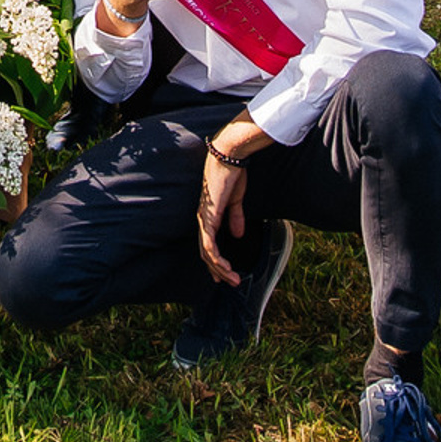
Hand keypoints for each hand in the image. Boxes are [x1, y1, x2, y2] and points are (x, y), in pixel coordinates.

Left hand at [196, 143, 251, 281]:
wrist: (229, 158)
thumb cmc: (231, 174)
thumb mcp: (236, 201)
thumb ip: (235, 217)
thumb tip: (237, 235)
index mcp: (209, 215)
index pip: (208, 244)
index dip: (215, 261)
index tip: (224, 275)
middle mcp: (203, 219)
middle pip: (206, 253)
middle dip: (219, 271)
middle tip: (232, 282)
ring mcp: (204, 218)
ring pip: (207, 253)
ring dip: (220, 269)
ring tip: (233, 279)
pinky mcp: (208, 217)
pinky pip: (208, 244)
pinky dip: (216, 258)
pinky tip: (225, 267)